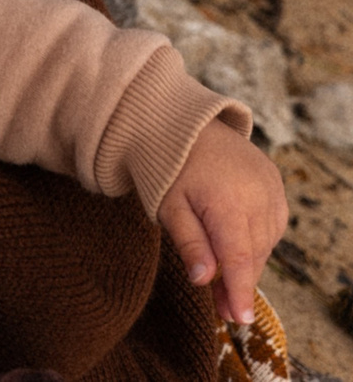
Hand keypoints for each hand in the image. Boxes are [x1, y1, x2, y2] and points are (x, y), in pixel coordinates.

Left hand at [157, 120, 288, 323]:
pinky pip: (271, 223)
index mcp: (227, 200)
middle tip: (223, 311)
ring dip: (247, 263)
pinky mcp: (275, 183)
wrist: (180, 121)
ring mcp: (271, 187)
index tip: (240, 319)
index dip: (240, 290)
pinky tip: (237, 248)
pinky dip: (255, 239)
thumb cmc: (166, 165)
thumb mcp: (168, 206)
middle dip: (238, 282)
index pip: (239, 257)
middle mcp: (257, 195)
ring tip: (227, 284)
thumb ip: (190, 243)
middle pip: (252, 253)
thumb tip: (205, 281)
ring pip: (264, 241)